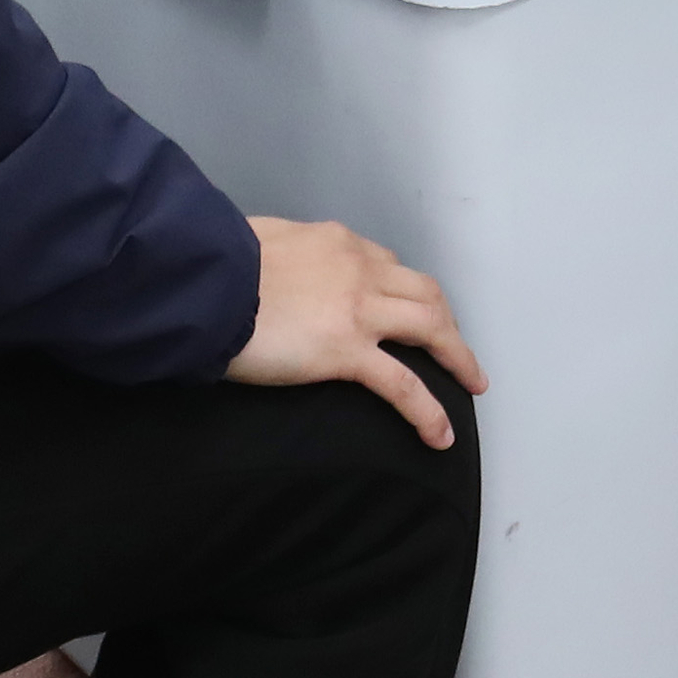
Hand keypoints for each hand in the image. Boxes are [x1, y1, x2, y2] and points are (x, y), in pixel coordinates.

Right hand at [223, 216, 485, 443]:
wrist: (206, 282)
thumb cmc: (218, 263)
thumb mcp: (259, 243)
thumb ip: (281, 258)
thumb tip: (272, 270)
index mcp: (338, 244)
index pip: (387, 265)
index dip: (404, 290)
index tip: (407, 310)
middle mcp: (361, 268)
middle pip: (424, 292)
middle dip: (446, 320)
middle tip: (455, 348)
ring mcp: (359, 310)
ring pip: (430, 327)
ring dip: (458, 356)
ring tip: (471, 384)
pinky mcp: (346, 351)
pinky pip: (402, 385)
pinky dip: (428, 411)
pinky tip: (440, 435)